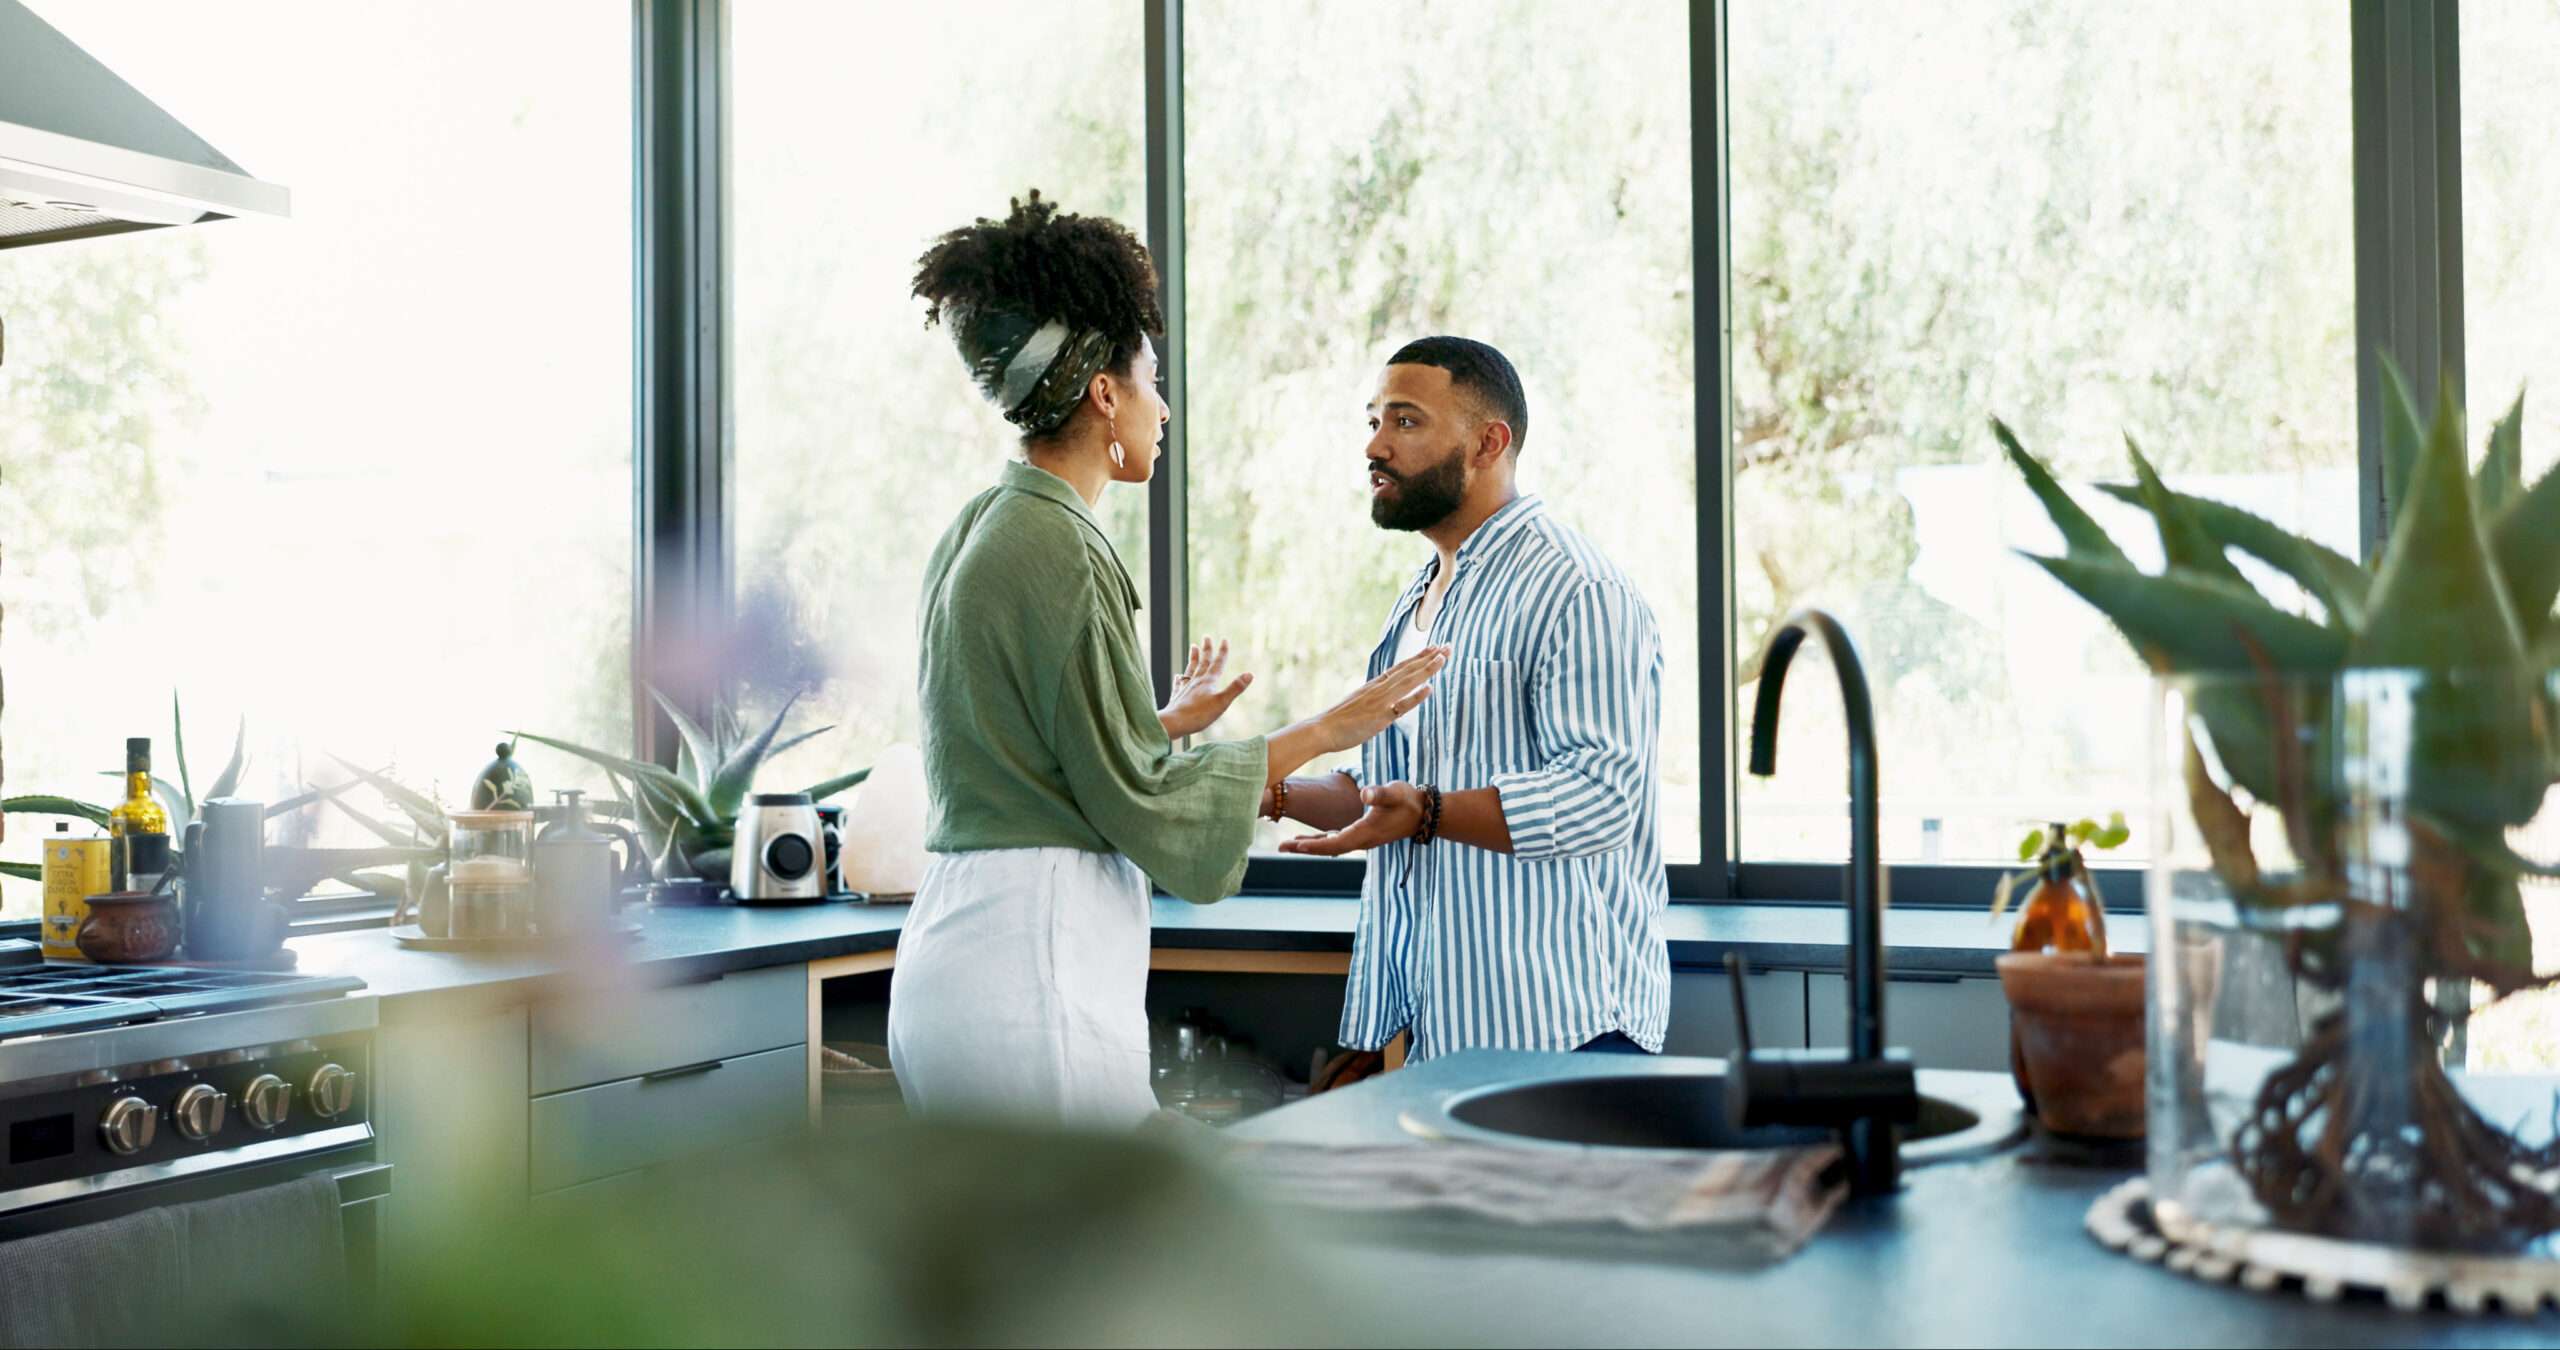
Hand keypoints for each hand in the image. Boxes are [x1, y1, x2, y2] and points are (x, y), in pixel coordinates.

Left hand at [1159, 638, 1253, 739]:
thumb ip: (1235, 688)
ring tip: (1193, 647)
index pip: (1218, 663)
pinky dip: (1179, 678)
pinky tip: (1177, 676)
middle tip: (1206, 637)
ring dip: (1193, 658)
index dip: (1222, 652)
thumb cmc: (1198, 714)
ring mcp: (1185, 688)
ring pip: (1190, 669)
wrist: (1174, 723)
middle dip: (1207, 649)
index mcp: (1208, 682)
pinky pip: (1178, 684)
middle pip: (1203, 662)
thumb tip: (1250, 674)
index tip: (1224, 639)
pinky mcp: (1177, 697)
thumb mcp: (1222, 702)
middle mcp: (1196, 682)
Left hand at [1277, 783, 1427, 855]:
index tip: (1297, 845)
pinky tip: (1309, 839)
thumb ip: (1379, 793)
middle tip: (1281, 847)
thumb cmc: (1407, 800)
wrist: (1423, 813)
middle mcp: (1361, 840)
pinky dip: (1321, 841)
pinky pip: (1336, 841)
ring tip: (1288, 845)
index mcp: (1365, 832)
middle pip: (1327, 848)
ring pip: (1330, 846)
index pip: (1335, 843)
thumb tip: (1364, 794)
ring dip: (1309, 845)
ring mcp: (1361, 839)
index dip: (1315, 845)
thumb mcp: (1394, 792)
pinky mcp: (1362, 834)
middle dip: (1305, 848)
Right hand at [1316, 645, 1449, 752]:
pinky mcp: (1380, 717)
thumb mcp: (1358, 702)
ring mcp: (1380, 702)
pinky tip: (1430, 688)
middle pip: (1409, 670)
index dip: (1418, 657)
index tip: (1434, 647)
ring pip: (1408, 682)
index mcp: (1374, 685)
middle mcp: (1379, 689)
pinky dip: (1416, 697)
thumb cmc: (1339, 720)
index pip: (1401, 667)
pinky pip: (1401, 706)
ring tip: (1443, 658)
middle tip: (1448, 646)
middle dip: (1429, 657)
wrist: (1322, 729)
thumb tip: (1386, 700)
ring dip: (1427, 669)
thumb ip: (1374, 698)